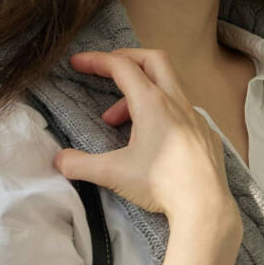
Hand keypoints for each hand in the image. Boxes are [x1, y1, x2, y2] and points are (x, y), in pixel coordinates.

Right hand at [53, 47, 238, 228]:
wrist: (204, 205)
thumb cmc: (161, 184)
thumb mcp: (113, 174)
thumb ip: (81, 165)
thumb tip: (59, 161)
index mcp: (152, 103)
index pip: (121, 67)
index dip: (96, 61)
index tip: (77, 62)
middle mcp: (176, 102)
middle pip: (152, 60)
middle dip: (126, 59)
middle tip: (107, 70)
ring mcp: (194, 116)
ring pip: (167, 87)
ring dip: (140, 94)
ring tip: (118, 123)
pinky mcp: (205, 134)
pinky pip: (181, 110)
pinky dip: (161, 113)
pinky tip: (153, 138)